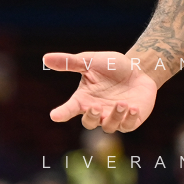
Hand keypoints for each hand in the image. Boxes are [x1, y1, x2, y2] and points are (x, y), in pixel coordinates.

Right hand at [44, 51, 158, 132]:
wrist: (139, 69)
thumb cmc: (111, 67)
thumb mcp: (91, 61)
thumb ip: (70, 62)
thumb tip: (45, 57)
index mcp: (84, 99)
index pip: (69, 109)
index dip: (62, 113)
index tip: (55, 115)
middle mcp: (97, 111)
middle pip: (89, 122)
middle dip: (92, 117)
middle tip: (95, 106)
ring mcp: (114, 117)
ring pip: (109, 126)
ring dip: (114, 116)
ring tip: (121, 103)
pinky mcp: (131, 120)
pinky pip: (128, 126)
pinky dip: (130, 119)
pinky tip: (133, 108)